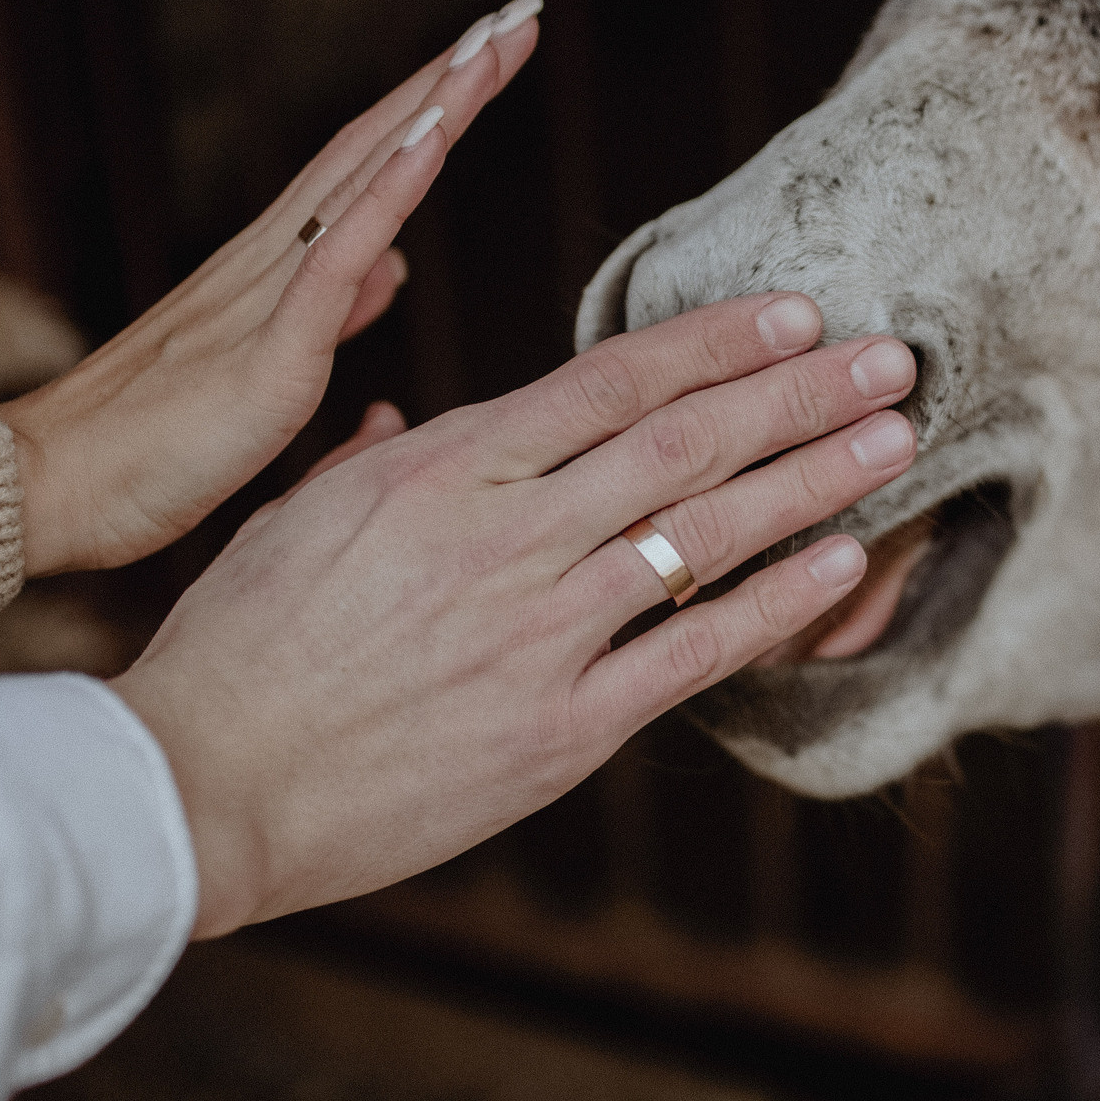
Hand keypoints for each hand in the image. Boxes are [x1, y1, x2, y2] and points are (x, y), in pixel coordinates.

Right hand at [0, 0, 543, 576]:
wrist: (49, 489)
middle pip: (373, 146)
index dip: (433, 109)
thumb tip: (388, 267)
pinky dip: (387, 193)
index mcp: (273, 273)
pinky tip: (432, 140)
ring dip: (431, 107)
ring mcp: (264, 297)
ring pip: (361, 179)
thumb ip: (332, 313)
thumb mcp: (268, 374)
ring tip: (491, 42)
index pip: (368, 169)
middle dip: (449, 78)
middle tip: (517, 11)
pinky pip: (334, 258)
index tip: (494, 54)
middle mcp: (268, 261)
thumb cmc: (147, 450)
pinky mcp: (266, 353)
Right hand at [110, 294, 921, 937]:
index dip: (715, 341)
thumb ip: (371, 462)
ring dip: (813, 479)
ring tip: (895, 441)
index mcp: (441, 467)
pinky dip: (776, 602)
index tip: (795, 312)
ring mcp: (539, 632)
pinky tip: (844, 563)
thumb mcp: (293, 518)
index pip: (608, 380)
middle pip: (683, 442)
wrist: (203, 788)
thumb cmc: (236, 650)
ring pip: (704, 533)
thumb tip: (401, 420)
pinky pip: (692, 652)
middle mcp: (505, 535)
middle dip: (799, 392)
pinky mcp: (559, 730)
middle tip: (891, 357)